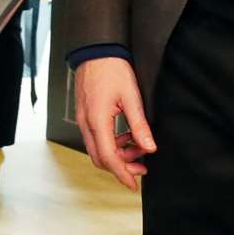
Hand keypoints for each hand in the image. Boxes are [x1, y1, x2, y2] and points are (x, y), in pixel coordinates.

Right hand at [73, 57, 155, 191]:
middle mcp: (86, 123)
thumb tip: (150, 148)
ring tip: (138, 147)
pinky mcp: (84, 113)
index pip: (108, 157)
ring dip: (117, 154)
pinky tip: (126, 135)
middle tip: (142, 167)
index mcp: (97, 120)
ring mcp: (83, 118)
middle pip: (100, 158)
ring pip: (97, 148)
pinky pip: (95, 137)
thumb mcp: (131, 97)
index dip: (123, 174)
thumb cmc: (112, 68)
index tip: (134, 184)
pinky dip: (111, 143)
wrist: (96, 50)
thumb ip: (140, 125)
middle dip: (121, 166)